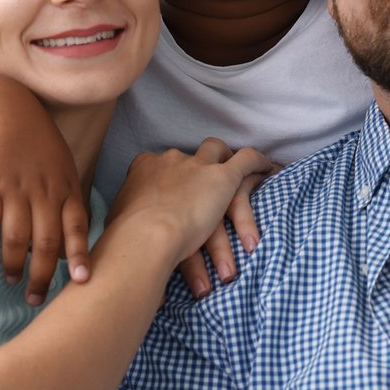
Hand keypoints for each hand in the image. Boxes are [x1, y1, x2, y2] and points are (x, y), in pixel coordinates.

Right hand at [0, 81, 90, 305]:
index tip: (82, 283)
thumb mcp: (63, 166)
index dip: (80, 256)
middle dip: (42, 276)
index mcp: (66, 187)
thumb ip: (68, 200)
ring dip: (13, 265)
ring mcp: (17, 188)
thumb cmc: (38, 143)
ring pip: (16, 239)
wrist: (6, 108)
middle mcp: (44, 191)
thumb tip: (71, 242)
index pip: (77, 228)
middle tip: (35, 299)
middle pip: (46, 243)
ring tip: (11, 280)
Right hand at [111, 138, 274, 271]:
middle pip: (192, 155)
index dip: (173, 176)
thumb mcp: (118, 224)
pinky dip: (258, 162)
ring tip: (248, 173)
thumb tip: (122, 229)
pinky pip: (246, 159)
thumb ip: (126, 219)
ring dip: (231, 163)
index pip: (161, 164)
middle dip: (203, 164)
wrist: (145, 236)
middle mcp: (171, 159)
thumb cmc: (125, 238)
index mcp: (144, 167)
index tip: (177, 190)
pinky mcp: (223, 176)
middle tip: (211, 178)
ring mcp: (197, 165)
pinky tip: (270, 167)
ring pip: (219, 152)